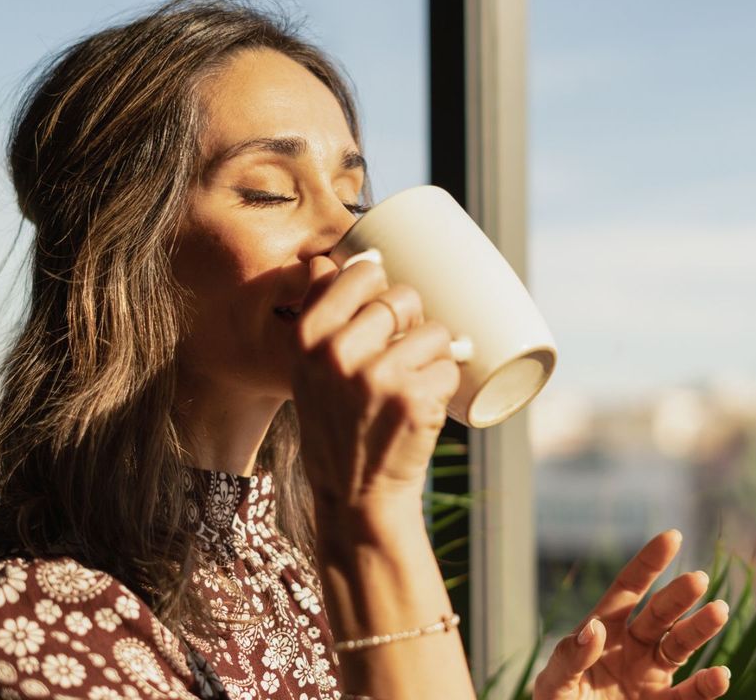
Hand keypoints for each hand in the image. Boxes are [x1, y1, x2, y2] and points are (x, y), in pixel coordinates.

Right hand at [288, 253, 461, 511]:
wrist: (356, 496)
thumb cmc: (336, 426)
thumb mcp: (307, 371)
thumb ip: (319, 318)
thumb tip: (332, 259)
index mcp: (308, 336)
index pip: (359, 272)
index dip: (380, 285)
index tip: (382, 309)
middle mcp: (337, 351)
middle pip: (402, 297)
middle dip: (412, 322)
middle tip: (401, 357)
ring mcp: (377, 375)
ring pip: (433, 331)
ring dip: (433, 356)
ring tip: (411, 386)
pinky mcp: (413, 398)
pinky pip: (449, 365)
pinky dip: (446, 385)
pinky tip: (422, 408)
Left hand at [534, 530, 730, 699]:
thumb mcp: (555, 683)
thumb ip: (570, 657)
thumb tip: (594, 628)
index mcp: (604, 631)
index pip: (629, 589)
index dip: (649, 563)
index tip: (673, 536)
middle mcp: (633, 647)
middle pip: (660, 614)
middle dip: (679, 596)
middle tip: (697, 579)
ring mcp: (650, 675)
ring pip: (681, 645)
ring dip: (701, 628)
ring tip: (719, 611)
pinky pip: (690, 696)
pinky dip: (707, 686)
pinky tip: (720, 675)